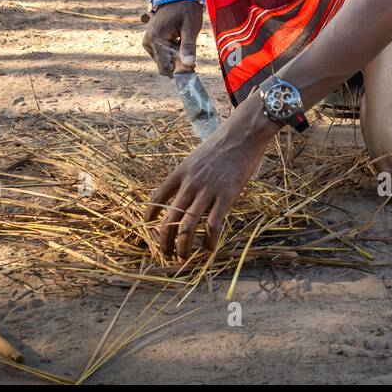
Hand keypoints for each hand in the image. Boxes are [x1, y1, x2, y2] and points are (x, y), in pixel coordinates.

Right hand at [141, 0, 203, 74]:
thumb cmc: (186, 9)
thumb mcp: (191, 28)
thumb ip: (188, 48)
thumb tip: (188, 66)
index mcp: (157, 38)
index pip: (166, 66)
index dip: (180, 71)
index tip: (194, 69)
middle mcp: (148, 41)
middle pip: (164, 65)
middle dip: (178, 64)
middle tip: (191, 54)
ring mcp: (148, 41)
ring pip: (163, 61)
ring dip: (175, 57)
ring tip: (184, 42)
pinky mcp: (150, 40)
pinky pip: (161, 54)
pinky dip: (171, 52)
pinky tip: (178, 41)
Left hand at [142, 92, 275, 260]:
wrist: (244, 132)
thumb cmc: (224, 142)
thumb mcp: (199, 155)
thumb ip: (191, 174)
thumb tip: (188, 191)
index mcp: (181, 171)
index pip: (157, 196)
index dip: (150, 213)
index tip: (148, 224)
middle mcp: (190, 183)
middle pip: (169, 218)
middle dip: (164, 240)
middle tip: (164, 254)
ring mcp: (208, 190)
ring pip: (187, 226)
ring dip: (182, 247)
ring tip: (181, 258)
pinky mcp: (227, 195)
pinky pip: (213, 225)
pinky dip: (209, 241)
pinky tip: (209, 249)